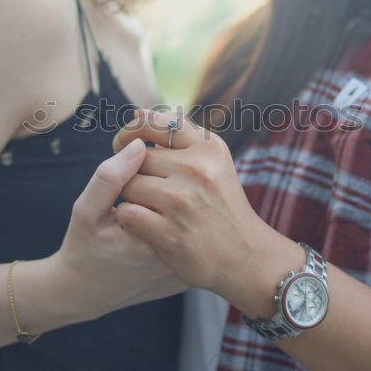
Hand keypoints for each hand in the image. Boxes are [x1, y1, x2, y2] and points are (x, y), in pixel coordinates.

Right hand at [50, 138, 187, 320]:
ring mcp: (182, 273)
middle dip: (160, 189)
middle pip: (182, 202)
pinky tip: (152, 234)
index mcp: (150, 239)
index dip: (146, 174)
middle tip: (133, 206)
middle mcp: (174, 259)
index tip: (126, 190)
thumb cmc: (83, 248)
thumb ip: (109, 178)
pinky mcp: (183, 278)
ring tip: (143, 219)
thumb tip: (140, 145)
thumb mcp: (85, 212)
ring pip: (186, 220)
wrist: (85, 293)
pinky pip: (186, 240)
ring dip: (170, 208)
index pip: (167, 184)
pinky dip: (173, 229)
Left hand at [111, 109, 270, 292]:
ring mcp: (182, 201)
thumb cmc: (222, 207)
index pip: (152, 122)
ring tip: (148, 208)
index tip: (124, 144)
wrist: (246, 257)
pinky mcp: (170, 232)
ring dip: (130, 198)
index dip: (131, 131)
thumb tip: (137, 113)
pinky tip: (144, 226)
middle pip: (136, 159)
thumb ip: (180, 138)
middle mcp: (196, 169)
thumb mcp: (214, 163)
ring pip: (128, 186)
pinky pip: (127, 214)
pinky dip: (130, 221)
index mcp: (207, 147)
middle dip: (132, 173)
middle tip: (143, 188)